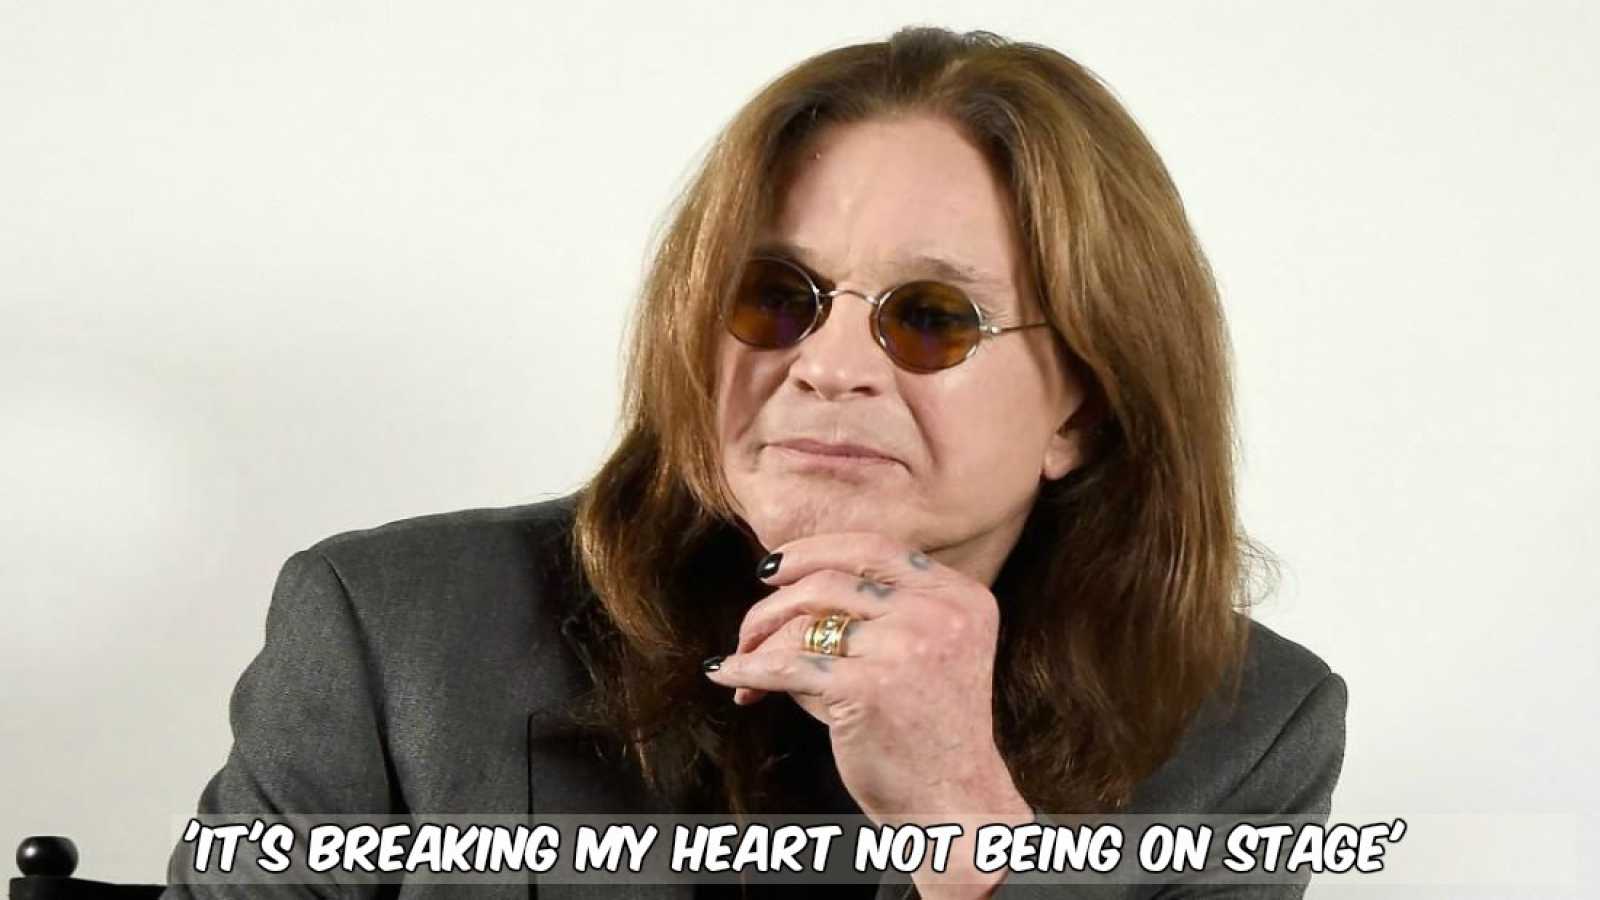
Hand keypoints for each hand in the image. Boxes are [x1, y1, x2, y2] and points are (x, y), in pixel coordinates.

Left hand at [701, 532, 1032, 895]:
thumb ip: (882, 611)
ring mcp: (905, 648)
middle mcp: (937, 614)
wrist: (953, 801)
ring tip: (743, 658)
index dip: (814, 551)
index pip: (874, 549)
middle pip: (829, 580)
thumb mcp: (930, 651)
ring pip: (805, 621)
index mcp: (958, 597)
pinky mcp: (869, 688)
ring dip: (760, 638)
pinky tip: (729, 676)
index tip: (774, 569)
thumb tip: (788, 586)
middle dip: (774, 600)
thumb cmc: (929, 729)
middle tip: (749, 623)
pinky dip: (748, 669)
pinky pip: (788, 667)